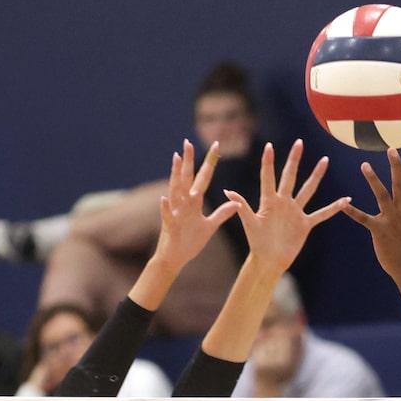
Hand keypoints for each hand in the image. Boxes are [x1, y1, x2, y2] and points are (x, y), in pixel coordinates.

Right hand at [151, 139, 242, 274]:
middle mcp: (184, 204)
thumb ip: (222, 213)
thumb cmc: (190, 241)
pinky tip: (165, 198)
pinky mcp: (170, 226)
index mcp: (194, 202)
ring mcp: (176, 213)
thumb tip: (236, 202)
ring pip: (175, 190)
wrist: (175, 258)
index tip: (216, 146)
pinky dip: (166, 207)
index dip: (209, 164)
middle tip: (188, 142)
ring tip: (175, 159)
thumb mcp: (210, 226)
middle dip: (188, 161)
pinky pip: (167, 215)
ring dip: (175, 175)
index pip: (203, 179)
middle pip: (187, 178)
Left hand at [224, 142, 345, 276]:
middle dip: (294, 160)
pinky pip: (321, 214)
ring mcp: (295, 212)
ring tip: (324, 160)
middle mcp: (283, 202)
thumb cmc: (257, 243)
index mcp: (269, 201)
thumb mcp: (249, 223)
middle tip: (299, 142)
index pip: (268, 177)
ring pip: (308, 189)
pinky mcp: (305, 224)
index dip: (268, 162)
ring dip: (316, 175)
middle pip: (290, 176)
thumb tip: (228, 191)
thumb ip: (242, 206)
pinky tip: (345, 200)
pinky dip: (333, 208)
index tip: (269, 146)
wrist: (270, 260)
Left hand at [340, 149, 400, 275]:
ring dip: (373, 179)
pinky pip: (363, 218)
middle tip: (391, 149)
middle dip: (396, 166)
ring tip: (364, 165)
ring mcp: (392, 220)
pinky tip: (342, 203)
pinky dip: (352, 211)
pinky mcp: (379, 230)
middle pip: (399, 184)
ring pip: (382, 195)